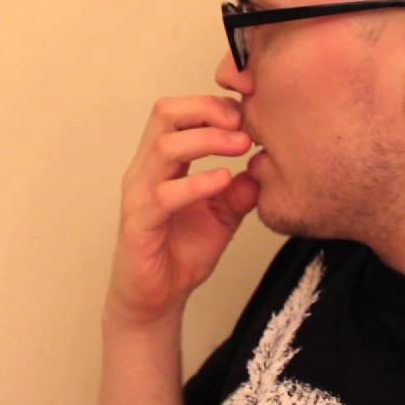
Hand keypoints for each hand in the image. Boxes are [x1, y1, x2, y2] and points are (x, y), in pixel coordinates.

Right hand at [107, 96, 259, 327]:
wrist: (157, 299)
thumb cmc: (181, 253)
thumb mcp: (223, 216)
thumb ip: (241, 191)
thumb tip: (265, 166)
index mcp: (163, 162)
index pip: (179, 112)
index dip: (213, 105)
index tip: (247, 115)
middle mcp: (147, 170)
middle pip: (165, 113)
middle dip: (207, 109)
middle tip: (243, 122)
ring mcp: (140, 194)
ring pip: (164, 147)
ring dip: (207, 139)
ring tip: (241, 145)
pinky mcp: (140, 223)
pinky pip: (164, 194)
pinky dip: (197, 183)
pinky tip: (224, 181)